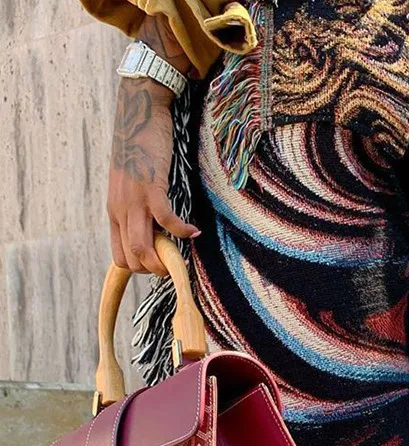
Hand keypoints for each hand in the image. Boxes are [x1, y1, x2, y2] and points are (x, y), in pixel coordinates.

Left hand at [108, 78, 199, 275]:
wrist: (137, 112)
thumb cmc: (138, 147)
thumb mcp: (129, 184)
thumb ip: (136, 207)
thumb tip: (153, 228)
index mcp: (114, 212)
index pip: (120, 258)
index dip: (140, 268)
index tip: (160, 263)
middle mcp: (120, 210)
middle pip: (131, 259)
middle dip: (153, 270)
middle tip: (174, 264)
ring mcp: (134, 200)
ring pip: (142, 248)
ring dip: (164, 261)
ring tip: (180, 259)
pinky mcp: (151, 187)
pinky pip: (166, 220)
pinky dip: (182, 231)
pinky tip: (195, 232)